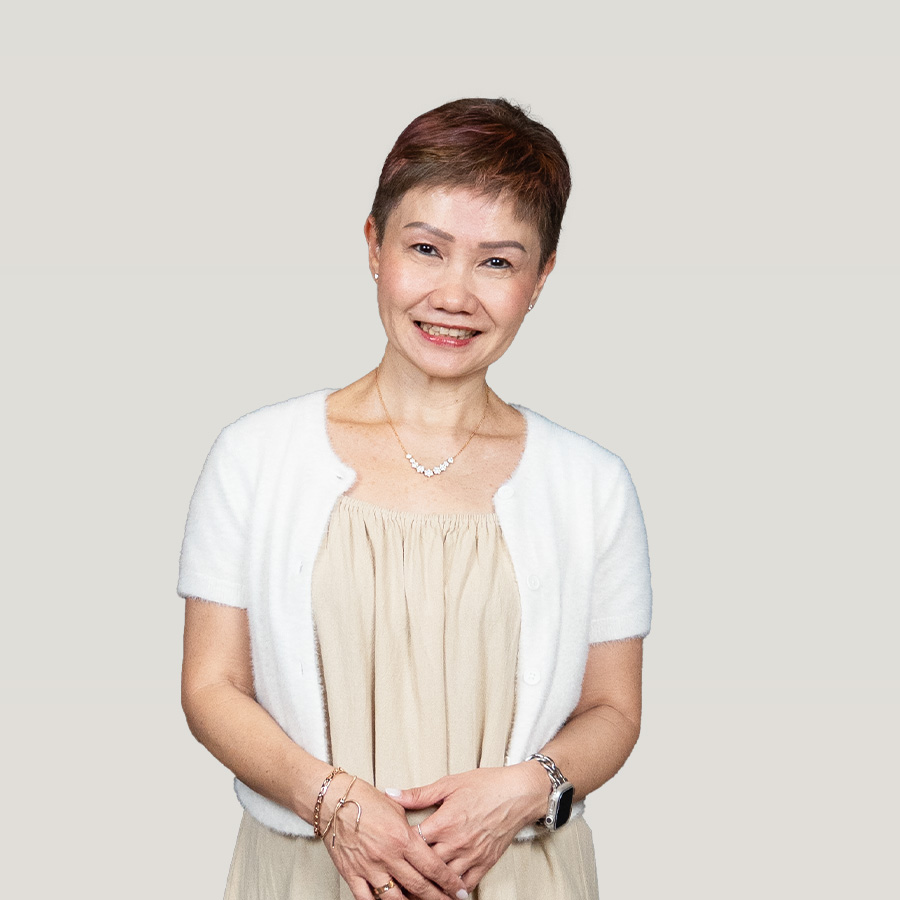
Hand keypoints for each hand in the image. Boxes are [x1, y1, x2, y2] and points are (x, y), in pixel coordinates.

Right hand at [321, 775, 468, 899]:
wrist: (334, 800)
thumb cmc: (365, 799)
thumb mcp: (396, 806)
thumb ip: (412, 825)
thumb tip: (427, 837)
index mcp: (403, 837)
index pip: (432, 866)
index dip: (448, 881)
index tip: (459, 890)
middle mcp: (388, 856)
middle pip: (418, 886)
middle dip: (437, 898)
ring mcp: (369, 867)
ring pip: (395, 898)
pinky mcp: (352, 874)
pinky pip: (367, 899)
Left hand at [388, 764, 547, 892]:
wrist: (518, 793)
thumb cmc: (486, 785)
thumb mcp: (449, 784)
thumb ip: (418, 794)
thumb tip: (391, 793)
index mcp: (443, 822)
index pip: (412, 842)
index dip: (398, 847)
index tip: (387, 849)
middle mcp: (456, 843)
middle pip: (425, 866)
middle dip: (409, 871)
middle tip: (394, 876)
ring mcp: (470, 856)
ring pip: (442, 880)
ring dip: (427, 886)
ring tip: (412, 891)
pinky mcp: (484, 864)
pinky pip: (465, 885)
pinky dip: (452, 891)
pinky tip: (442, 894)